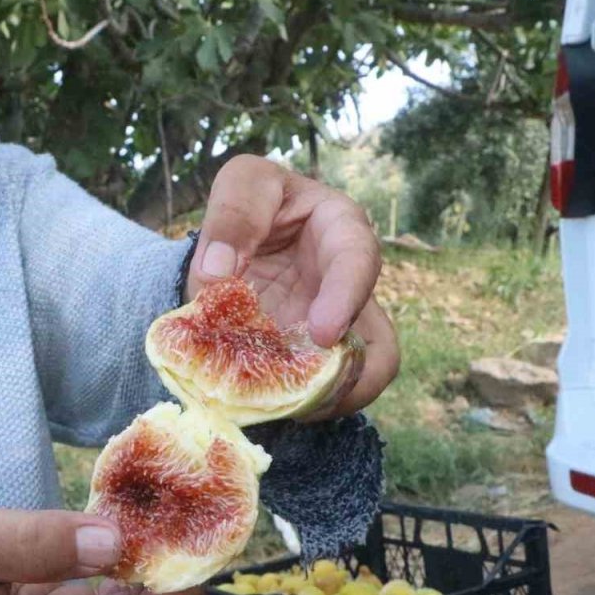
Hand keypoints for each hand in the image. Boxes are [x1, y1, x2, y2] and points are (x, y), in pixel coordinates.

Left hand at [184, 155, 399, 416]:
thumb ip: (233, 215)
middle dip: (349, 376)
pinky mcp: (309, 360)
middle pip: (377, 343)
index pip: (359, 262)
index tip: (325, 333)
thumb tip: (216, 274)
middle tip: (308, 395)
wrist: (234, 238)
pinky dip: (296, 404)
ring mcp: (334, 330)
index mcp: (342, 230)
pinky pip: (319, 393)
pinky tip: (267, 406)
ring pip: (359, 380)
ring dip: (329, 401)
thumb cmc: (252, 201)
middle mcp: (349, 288)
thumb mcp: (243, 184)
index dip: (347, 299)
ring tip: (289, 409)